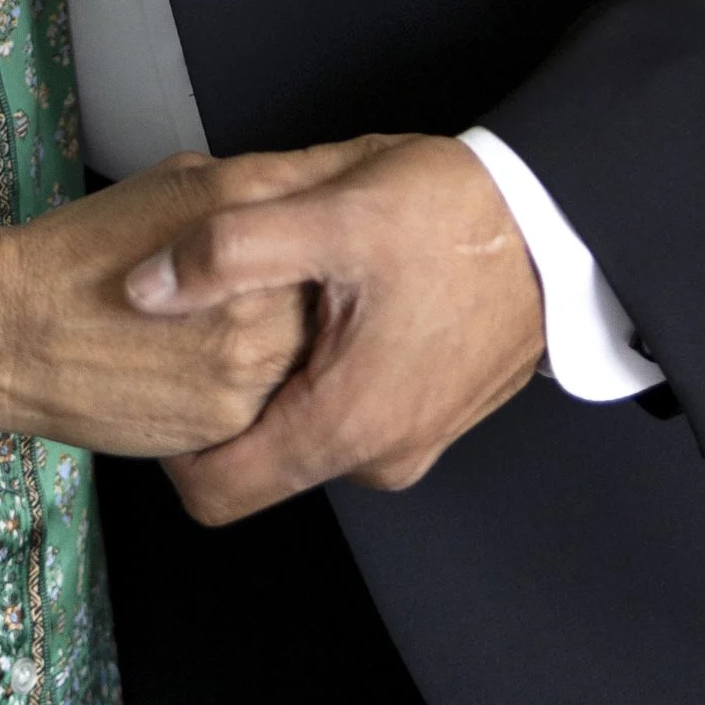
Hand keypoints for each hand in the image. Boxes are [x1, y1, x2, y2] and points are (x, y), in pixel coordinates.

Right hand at [0, 149, 340, 457]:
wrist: (8, 330)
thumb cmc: (86, 248)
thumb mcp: (178, 181)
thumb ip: (258, 187)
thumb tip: (319, 198)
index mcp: (249, 215)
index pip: (332, 213)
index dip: (329, 228)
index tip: (325, 236)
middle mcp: (261, 288)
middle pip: (333, 290)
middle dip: (315, 290)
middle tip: (271, 292)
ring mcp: (250, 363)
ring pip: (309, 354)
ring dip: (291, 345)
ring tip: (233, 331)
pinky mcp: (231, 421)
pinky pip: (274, 402)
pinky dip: (257, 388)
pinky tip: (206, 368)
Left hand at [124, 133, 545, 523]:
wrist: (563, 220)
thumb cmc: (455, 215)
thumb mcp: (329, 210)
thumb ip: (225, 251)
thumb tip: (141, 290)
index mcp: (344, 426)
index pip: (213, 493)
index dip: (169, 444)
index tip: (163, 375)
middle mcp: (379, 457)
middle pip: (256, 461)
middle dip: (227, 396)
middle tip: (220, 311)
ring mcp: (412, 442)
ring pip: (305, 430)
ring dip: (282, 375)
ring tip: (287, 294)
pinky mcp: (432, 417)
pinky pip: (350, 410)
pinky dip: (327, 367)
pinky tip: (336, 298)